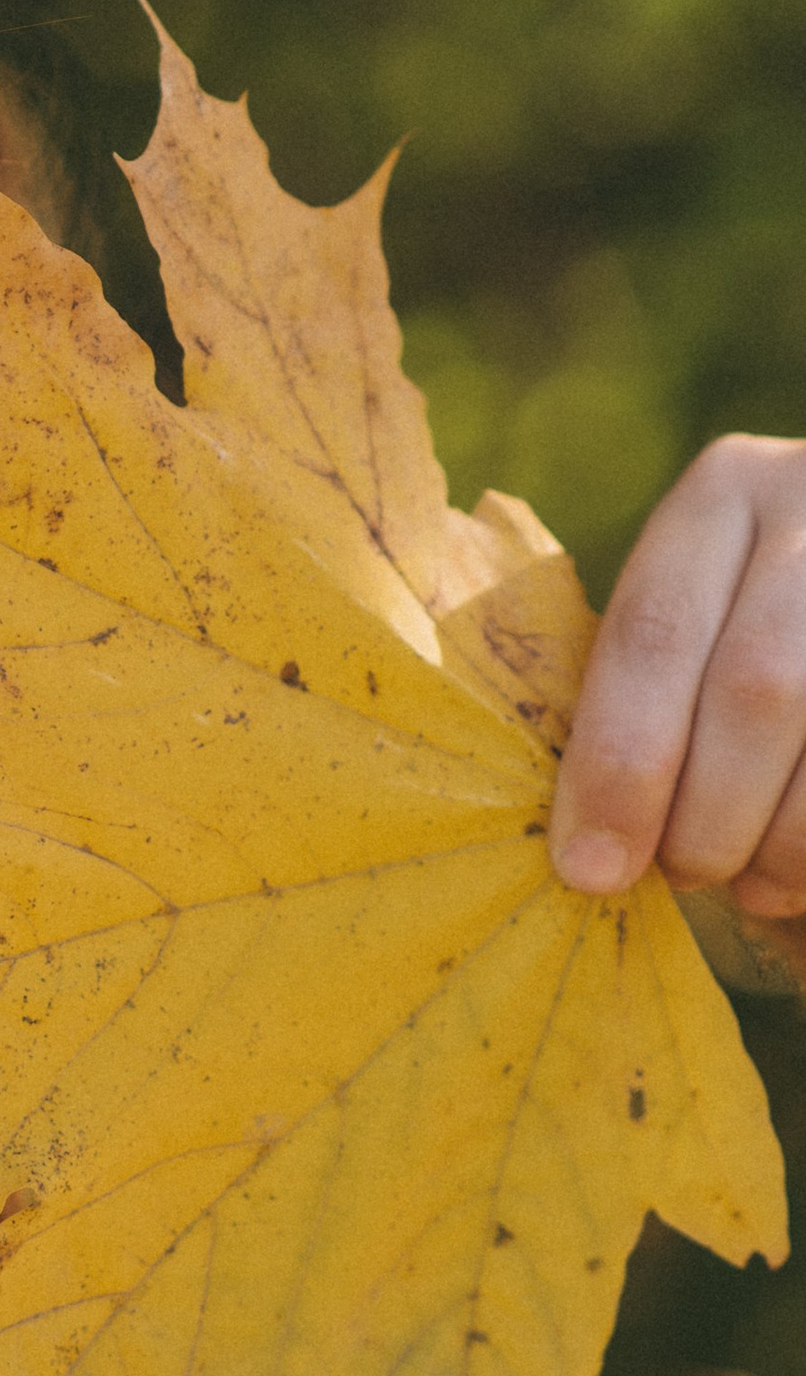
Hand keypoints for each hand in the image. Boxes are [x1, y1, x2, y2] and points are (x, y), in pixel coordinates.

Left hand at [548, 438, 805, 967]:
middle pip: (758, 686)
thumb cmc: (732, 638)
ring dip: (781, 842)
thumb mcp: (688, 626)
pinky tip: (798, 872)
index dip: (619, 766)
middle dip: (706, 814)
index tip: (590, 867)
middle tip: (682, 875)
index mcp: (724, 495)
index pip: (654, 634)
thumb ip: (636, 701)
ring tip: (749, 881)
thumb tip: (592, 848)